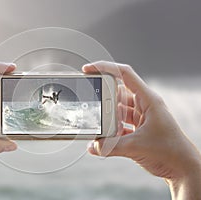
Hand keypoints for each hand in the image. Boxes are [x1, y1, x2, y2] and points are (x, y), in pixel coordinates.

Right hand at [83, 61, 200, 199]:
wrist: (182, 168)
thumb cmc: (170, 151)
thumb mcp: (136, 146)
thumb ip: (111, 146)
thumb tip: (92, 146)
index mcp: (148, 99)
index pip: (124, 74)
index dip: (105, 67)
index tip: (89, 69)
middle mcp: (144, 105)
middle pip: (118, 92)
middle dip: (103, 98)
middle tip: (91, 103)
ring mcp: (141, 117)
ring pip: (118, 110)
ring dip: (108, 117)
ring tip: (97, 124)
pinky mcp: (139, 129)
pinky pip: (120, 124)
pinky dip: (111, 131)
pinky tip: (103, 139)